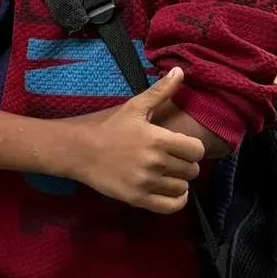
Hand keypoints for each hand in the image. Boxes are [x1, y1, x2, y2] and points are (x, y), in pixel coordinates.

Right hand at [57, 67, 206, 211]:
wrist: (79, 151)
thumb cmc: (109, 127)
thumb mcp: (135, 107)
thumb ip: (161, 91)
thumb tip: (180, 71)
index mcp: (158, 139)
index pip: (196, 150)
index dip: (192, 148)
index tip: (181, 147)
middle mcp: (155, 162)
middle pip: (191, 170)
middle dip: (184, 164)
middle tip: (172, 160)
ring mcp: (146, 183)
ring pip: (182, 188)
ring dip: (178, 182)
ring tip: (167, 174)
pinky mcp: (137, 199)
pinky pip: (171, 206)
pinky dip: (177, 200)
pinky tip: (170, 191)